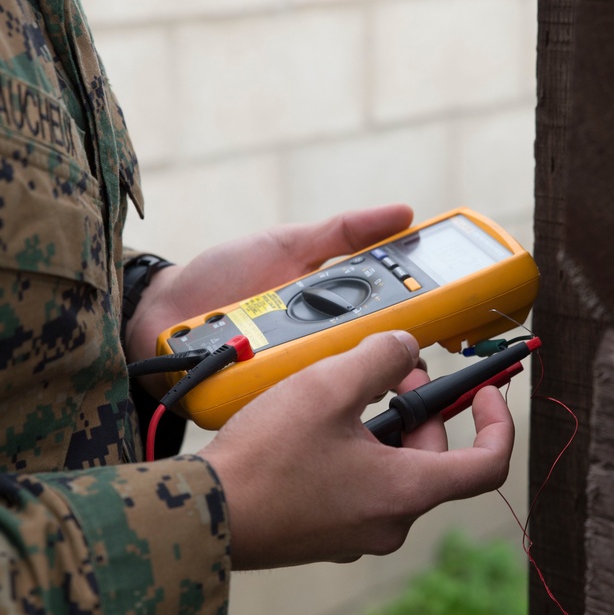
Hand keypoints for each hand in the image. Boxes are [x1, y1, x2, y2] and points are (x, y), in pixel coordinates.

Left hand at [125, 204, 414, 395]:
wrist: (161, 312)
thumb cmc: (225, 276)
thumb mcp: (289, 245)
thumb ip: (344, 232)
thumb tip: (405, 213)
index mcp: (333, 315)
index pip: (389, 321)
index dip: (420, 322)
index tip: (452, 317)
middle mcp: (319, 353)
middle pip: (368, 357)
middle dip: (392, 354)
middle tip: (408, 345)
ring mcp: (293, 380)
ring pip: (335, 383)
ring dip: (346, 374)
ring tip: (350, 358)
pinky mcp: (265, 401)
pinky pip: (292, 401)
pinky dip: (298, 393)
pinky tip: (305, 382)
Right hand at [197, 331, 513, 569]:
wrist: (203, 513)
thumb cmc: (266, 457)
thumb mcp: (329, 387)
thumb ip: (381, 356)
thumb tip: (407, 348)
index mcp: (406, 491)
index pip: (488, 464)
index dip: (498, 421)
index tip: (486, 390)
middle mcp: (390, 521)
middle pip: (433, 458)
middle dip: (419, 409)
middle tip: (388, 372)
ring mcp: (357, 533)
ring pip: (394, 470)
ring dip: (383, 428)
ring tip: (342, 396)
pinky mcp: (326, 534)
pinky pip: (360, 487)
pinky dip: (355, 452)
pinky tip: (314, 428)